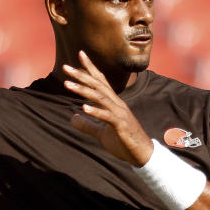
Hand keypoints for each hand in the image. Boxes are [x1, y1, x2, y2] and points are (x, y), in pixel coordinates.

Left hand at [63, 51, 153, 166]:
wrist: (142, 155)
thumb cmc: (124, 142)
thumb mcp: (101, 133)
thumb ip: (87, 125)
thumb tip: (72, 118)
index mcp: (112, 103)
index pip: (100, 81)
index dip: (90, 68)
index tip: (80, 54)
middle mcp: (117, 104)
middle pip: (98, 85)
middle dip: (82, 75)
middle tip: (66, 67)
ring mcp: (120, 114)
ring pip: (100, 98)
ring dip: (83, 90)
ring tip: (68, 85)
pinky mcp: (121, 126)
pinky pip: (107, 117)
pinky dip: (95, 111)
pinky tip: (83, 108)